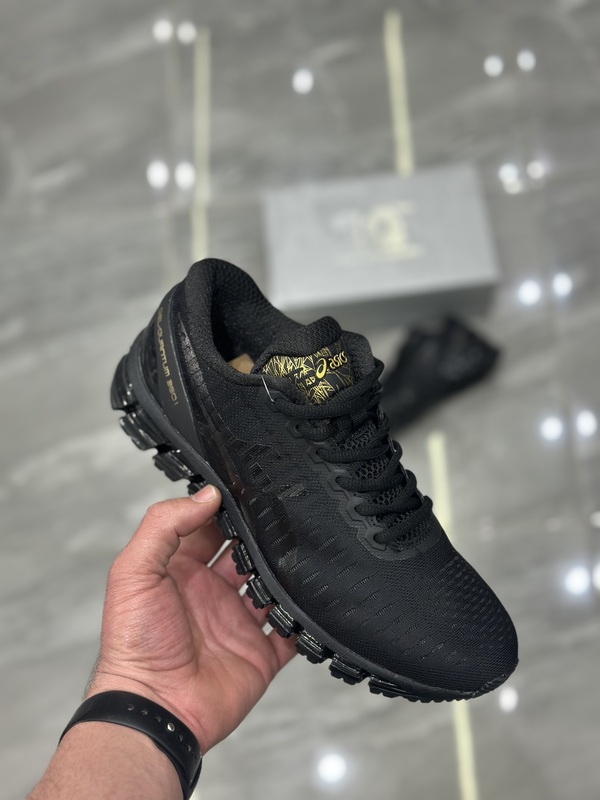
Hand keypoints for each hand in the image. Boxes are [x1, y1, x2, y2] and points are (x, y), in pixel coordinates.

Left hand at [87, 485, 295, 751]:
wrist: (155, 708)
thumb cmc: (135, 643)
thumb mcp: (134, 571)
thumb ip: (165, 526)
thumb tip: (206, 495)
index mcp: (180, 572)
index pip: (208, 528)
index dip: (224, 509)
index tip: (247, 489)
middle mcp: (210, 594)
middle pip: (244, 554)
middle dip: (262, 537)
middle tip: (284, 515)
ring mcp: (237, 624)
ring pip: (271, 588)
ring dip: (285, 573)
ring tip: (301, 550)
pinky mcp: (260, 654)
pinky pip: (290, 631)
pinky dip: (303, 618)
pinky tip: (313, 599)